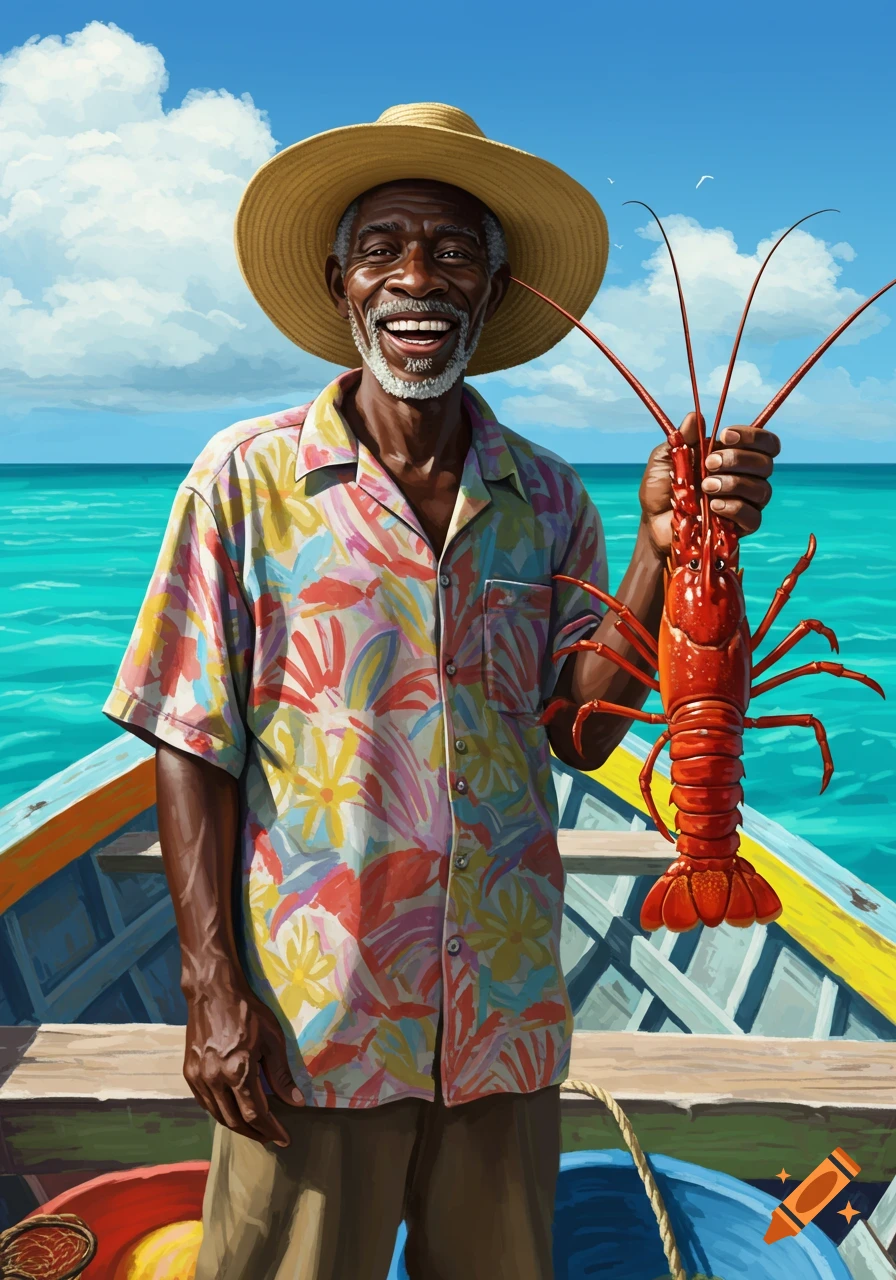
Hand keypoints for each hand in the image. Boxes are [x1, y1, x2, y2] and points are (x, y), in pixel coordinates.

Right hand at [183, 980, 304, 1146]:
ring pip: (218, 1115)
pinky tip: (232, 1113)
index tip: (284, 1138)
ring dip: (237, 1127)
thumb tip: (297, 1102)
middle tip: (271, 1137)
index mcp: (239, 1071)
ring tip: (254, 1129)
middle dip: (255, 1133)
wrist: (213, 992)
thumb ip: (282, 1074)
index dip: (271, 1129)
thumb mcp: (273, 1040)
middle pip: (235, 1121)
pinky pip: (205, 1103)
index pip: (256, 1114)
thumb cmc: (248, 1012)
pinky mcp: (189, 1073)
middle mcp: (215, 1079)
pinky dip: (220, 1113)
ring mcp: (199, 1078)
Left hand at [640, 412, 779, 555]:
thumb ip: (681, 438)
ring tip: (706, 487)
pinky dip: (734, 508)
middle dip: (738, 459)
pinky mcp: (740, 528)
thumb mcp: (665, 458)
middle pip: (766, 464)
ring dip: (734, 483)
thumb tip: (695, 417)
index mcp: (734, 456)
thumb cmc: (662, 488)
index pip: (765, 442)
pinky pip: (753, 517)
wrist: (653, 521)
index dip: (752, 436)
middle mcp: (746, 478)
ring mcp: (745, 504)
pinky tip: (713, 506)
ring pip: (761, 489)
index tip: (725, 435)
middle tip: (709, 464)